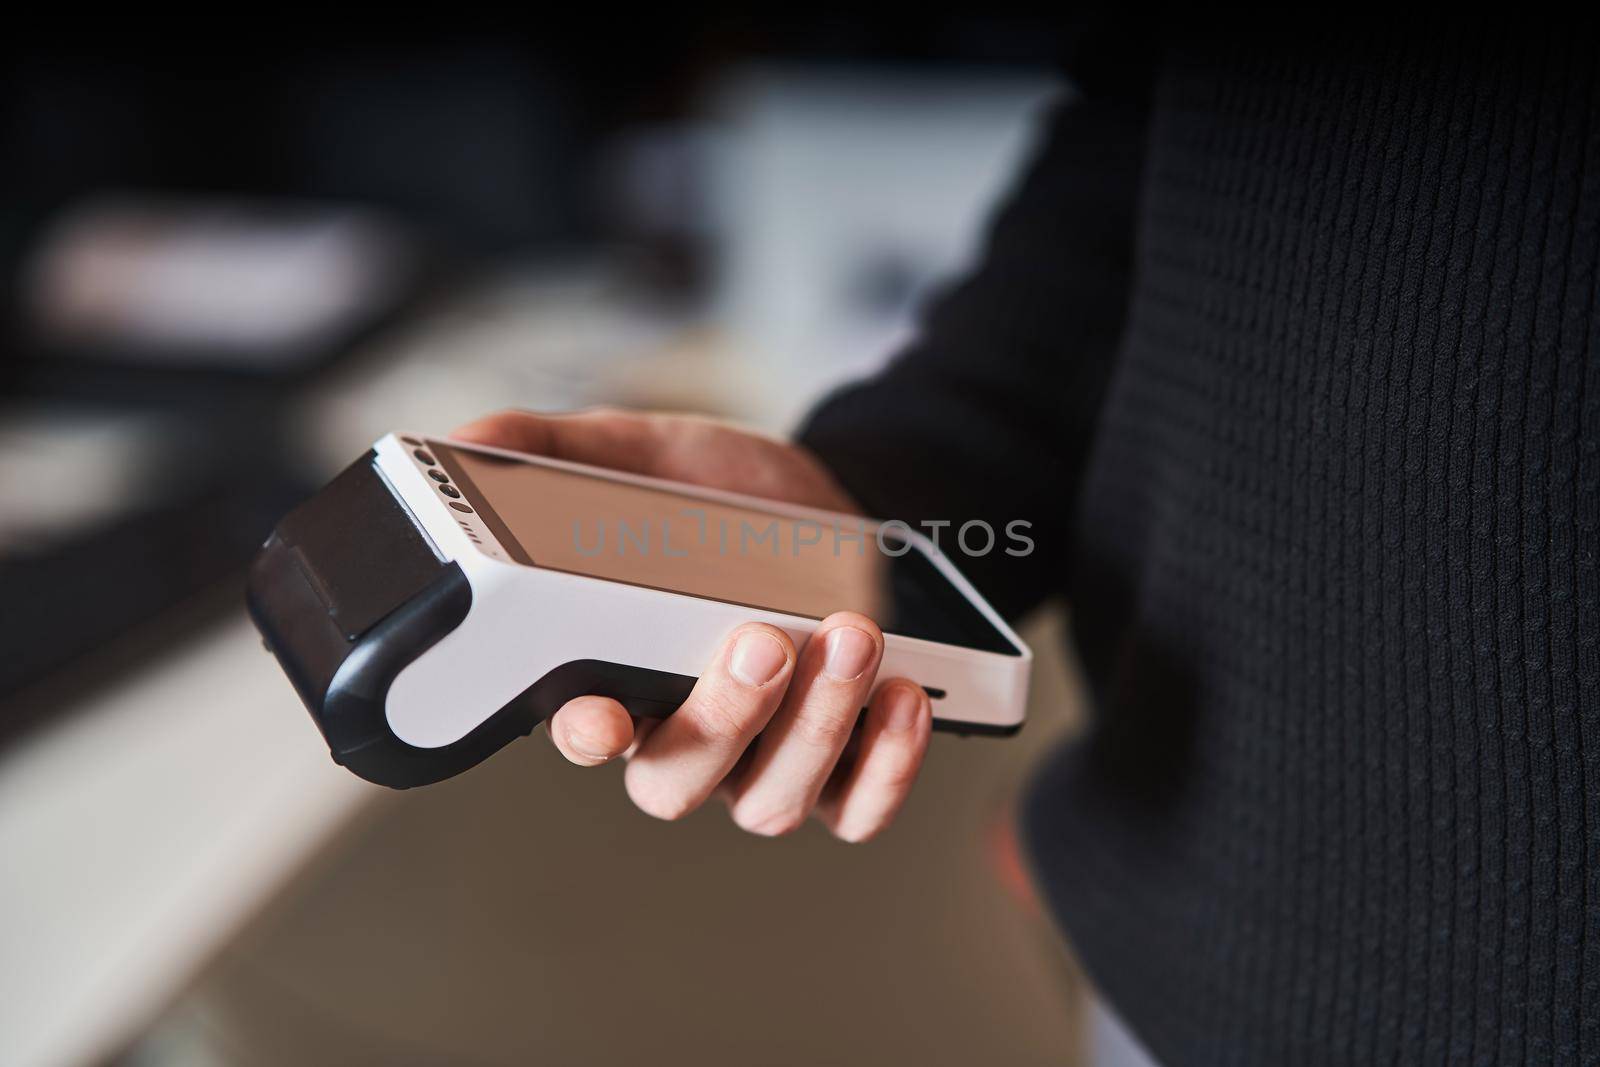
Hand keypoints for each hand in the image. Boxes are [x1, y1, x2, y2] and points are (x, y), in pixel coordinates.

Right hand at [452, 408, 932, 841]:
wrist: (840, 507)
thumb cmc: (726, 494)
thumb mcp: (643, 454)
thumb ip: (556, 452)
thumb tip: (471, 440)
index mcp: (620, 673)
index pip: (585, 730)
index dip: (588, 735)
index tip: (601, 712)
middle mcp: (687, 733)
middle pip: (679, 782)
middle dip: (724, 719)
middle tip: (763, 639)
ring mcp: (765, 760)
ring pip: (770, 798)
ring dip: (813, 727)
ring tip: (851, 638)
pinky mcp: (845, 766)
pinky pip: (859, 807)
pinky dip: (886, 765)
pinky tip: (901, 695)